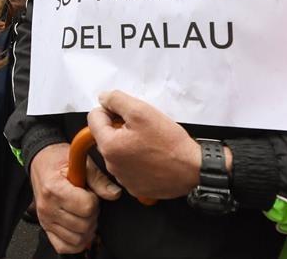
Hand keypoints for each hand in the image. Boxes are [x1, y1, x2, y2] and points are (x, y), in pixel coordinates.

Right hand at [30, 142, 120, 253]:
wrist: (40, 161)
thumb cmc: (58, 160)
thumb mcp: (80, 162)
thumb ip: (99, 179)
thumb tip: (114, 194)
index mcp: (55, 189)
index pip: (86, 207)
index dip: (94, 200)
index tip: (90, 192)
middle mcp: (47, 207)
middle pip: (84, 225)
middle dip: (92, 214)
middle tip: (87, 202)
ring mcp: (45, 220)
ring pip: (77, 239)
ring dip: (86, 229)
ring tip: (82, 213)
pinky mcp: (45, 228)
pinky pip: (64, 247)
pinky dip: (75, 242)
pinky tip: (78, 227)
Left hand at [87, 91, 207, 200]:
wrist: (193, 169)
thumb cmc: (169, 143)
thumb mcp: (142, 111)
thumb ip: (116, 100)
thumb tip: (103, 98)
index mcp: (109, 146)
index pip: (94, 118)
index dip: (110, 110)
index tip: (126, 113)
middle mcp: (112, 166)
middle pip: (106, 136)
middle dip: (119, 128)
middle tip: (142, 127)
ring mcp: (123, 179)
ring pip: (118, 152)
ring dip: (128, 144)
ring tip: (149, 143)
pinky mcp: (135, 187)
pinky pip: (129, 168)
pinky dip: (136, 161)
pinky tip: (152, 157)